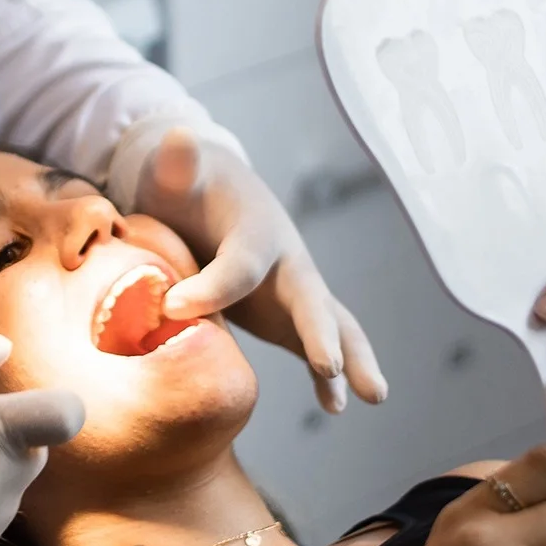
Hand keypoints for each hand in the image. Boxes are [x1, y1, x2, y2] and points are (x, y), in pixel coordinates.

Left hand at [113, 122, 385, 413]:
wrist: (205, 197)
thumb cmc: (186, 187)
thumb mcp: (176, 174)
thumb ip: (177, 164)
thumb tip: (178, 138)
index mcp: (256, 229)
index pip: (241, 264)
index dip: (212, 288)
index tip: (174, 307)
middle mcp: (286, 260)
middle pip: (310, 296)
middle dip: (321, 331)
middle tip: (327, 363)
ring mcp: (293, 291)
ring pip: (334, 324)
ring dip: (352, 358)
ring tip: (372, 396)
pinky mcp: (288, 316)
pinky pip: (318, 347)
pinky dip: (329, 377)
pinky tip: (335, 407)